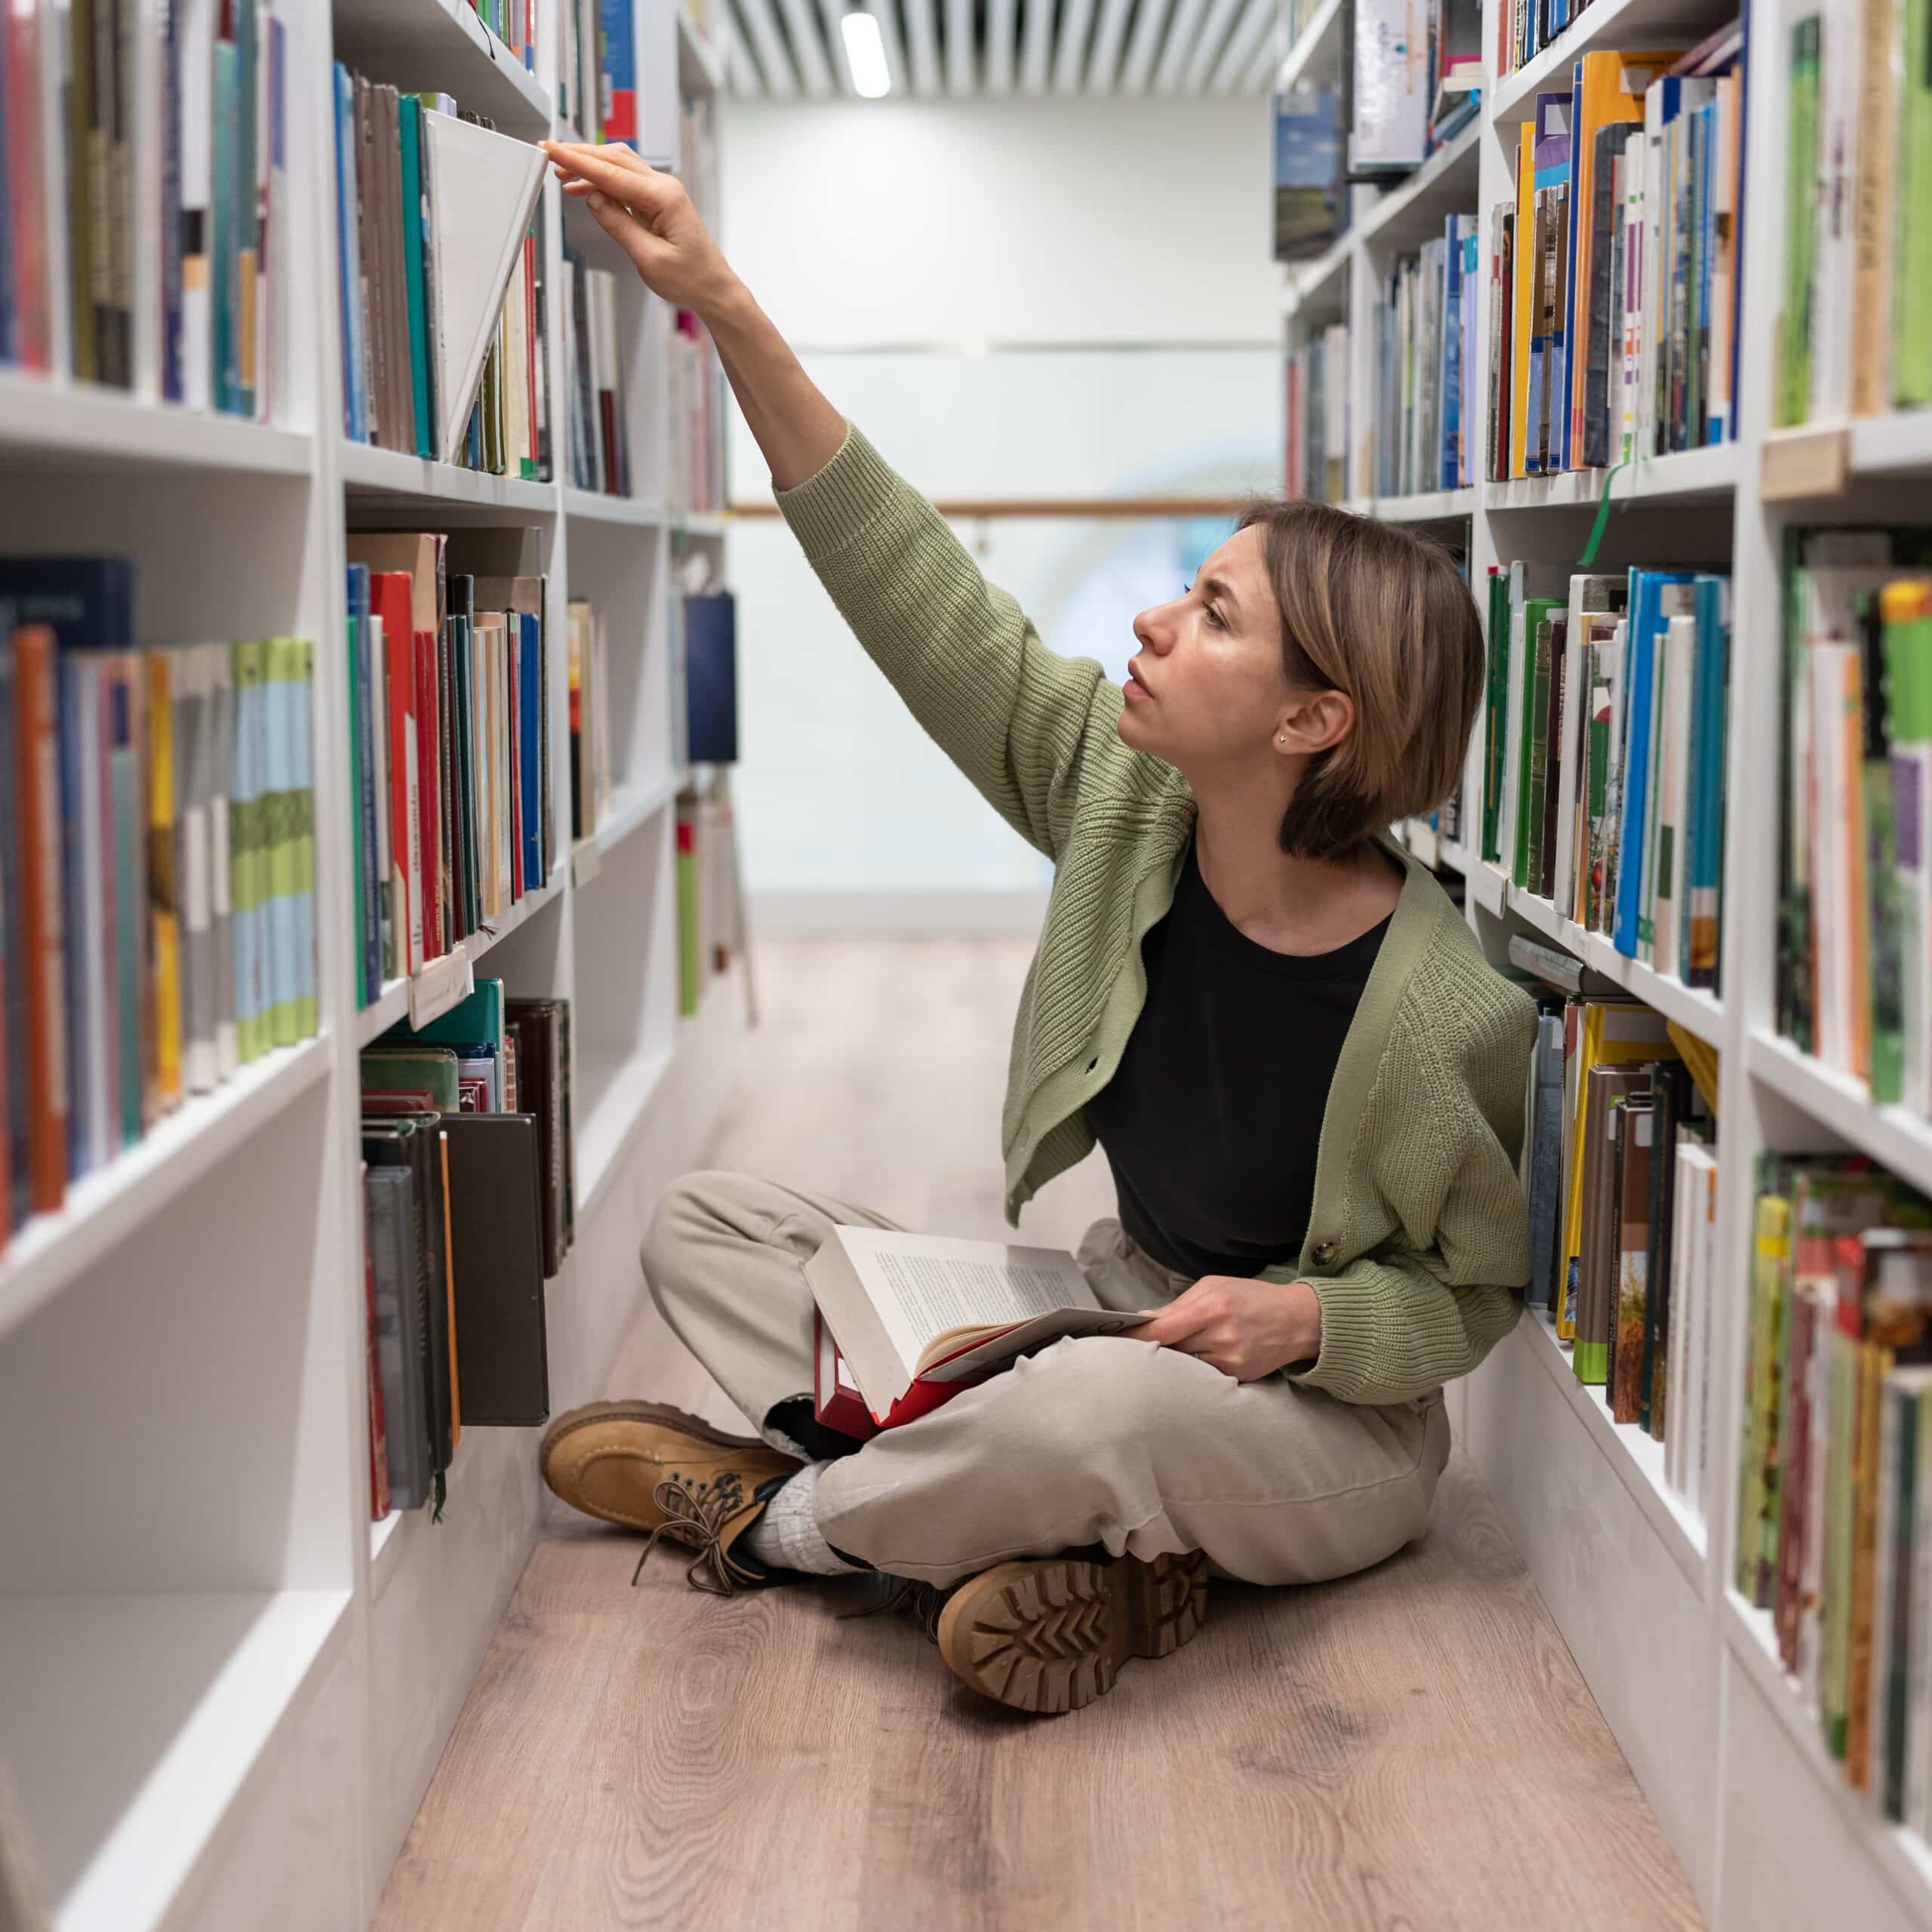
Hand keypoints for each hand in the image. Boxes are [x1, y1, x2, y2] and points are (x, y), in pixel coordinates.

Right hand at [541, 141, 739, 317]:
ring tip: (561, 173)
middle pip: (614, 158)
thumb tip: (593, 199)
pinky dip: (603, 181)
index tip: (552, 149)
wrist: (714, 289)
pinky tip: (584, 189)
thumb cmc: (690, 279)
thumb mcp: (648, 259)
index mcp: (663, 197)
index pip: (611, 173)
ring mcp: (662, 192)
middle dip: (580, 155)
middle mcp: (664, 187)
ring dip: (590, 166)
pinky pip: (626, 182)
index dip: (578, 161)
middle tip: (549, 153)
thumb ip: (619, 225)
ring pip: (619, 165)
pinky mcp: (659, 201)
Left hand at [1124, 1276, 1321, 1381]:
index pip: (1162, 1329)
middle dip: (1149, 1350)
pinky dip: (1191, 1371)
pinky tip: (1186, 1366)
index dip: (1134, 1337)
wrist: (1299, 1320)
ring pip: (1184, 1367)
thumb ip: (1178, 1305)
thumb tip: (1143, 1320)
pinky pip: (1203, 1376)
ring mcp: (1231, 1361)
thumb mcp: (1214, 1287)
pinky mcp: (1238, 1378)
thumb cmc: (1253, 1297)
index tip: (1113, 1338)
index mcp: (1212, 1307)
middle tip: (1126, 1350)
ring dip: (1169, 1363)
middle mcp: (1221, 1337)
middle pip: (1170, 1350)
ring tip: (1158, 1358)